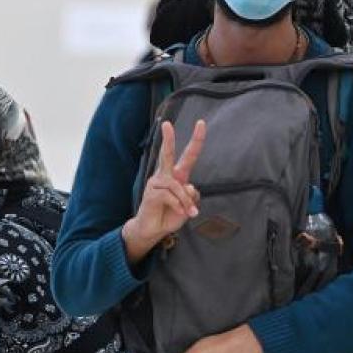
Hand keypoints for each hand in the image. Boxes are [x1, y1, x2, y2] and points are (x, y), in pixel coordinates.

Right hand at [122, 120, 206, 263]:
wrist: (154, 229)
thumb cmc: (171, 215)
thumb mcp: (188, 206)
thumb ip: (191, 196)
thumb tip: (188, 186)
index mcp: (177, 175)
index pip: (188, 155)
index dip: (196, 140)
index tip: (201, 123)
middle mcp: (165, 176)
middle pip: (167, 154)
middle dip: (167, 139)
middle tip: (166, 124)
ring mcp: (156, 183)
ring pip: (177, 186)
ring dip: (185, 201)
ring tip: (188, 212)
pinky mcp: (151, 193)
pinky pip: (170, 196)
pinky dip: (178, 205)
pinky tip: (180, 212)